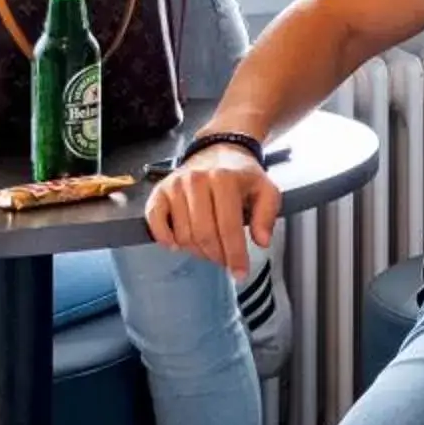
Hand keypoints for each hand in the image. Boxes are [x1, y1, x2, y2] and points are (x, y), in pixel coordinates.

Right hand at [145, 143, 281, 278]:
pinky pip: (156, 222)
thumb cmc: (241, 175)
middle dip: (217, 256)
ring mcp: (175, 186)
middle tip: (225, 261)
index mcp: (224, 179)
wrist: (218, 151)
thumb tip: (261, 240)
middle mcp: (196, 181)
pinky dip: (164, 238)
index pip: (229, 228)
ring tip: (209, 247)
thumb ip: (267, 215)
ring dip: (196, 250)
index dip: (235, 255)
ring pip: (183, 234)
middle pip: (204, 235)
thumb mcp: (265, 189)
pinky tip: (177, 243)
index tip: (240, 273)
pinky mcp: (160, 192)